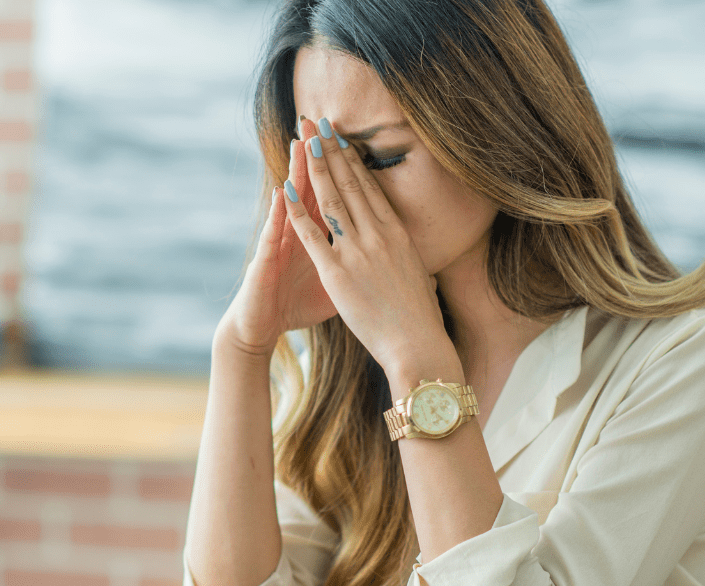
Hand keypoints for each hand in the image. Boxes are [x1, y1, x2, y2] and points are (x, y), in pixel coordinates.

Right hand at [217, 120, 336, 357]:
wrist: (262, 327)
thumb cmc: (295, 307)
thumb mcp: (332, 284)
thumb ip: (351, 263)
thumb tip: (384, 256)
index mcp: (317, 237)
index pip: (331, 196)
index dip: (340, 169)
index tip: (350, 139)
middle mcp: (296, 234)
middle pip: (309, 189)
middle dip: (317, 157)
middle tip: (321, 124)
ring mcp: (279, 245)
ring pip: (289, 204)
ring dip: (295, 173)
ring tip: (300, 144)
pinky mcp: (265, 262)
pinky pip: (273, 236)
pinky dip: (279, 215)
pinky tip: (281, 193)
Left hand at [281, 119, 454, 379]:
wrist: (418, 344)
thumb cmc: (419, 317)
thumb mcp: (416, 272)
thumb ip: (403, 253)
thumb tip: (403, 244)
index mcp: (397, 233)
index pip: (370, 187)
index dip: (352, 159)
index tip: (341, 138)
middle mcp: (378, 235)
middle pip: (350, 183)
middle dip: (333, 150)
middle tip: (319, 122)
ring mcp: (357, 251)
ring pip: (332, 200)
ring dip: (316, 168)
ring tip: (305, 141)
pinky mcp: (337, 272)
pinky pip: (312, 235)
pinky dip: (297, 211)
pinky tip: (285, 190)